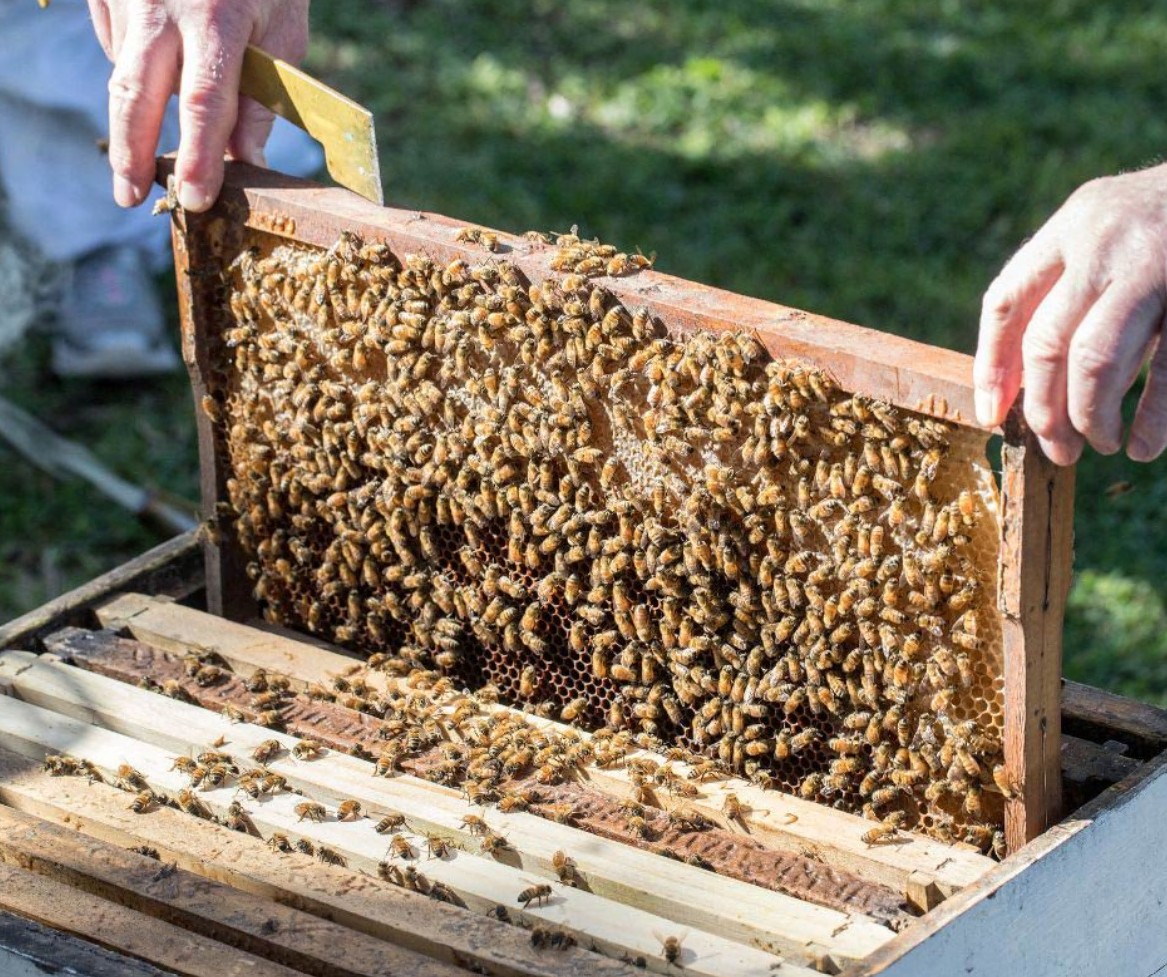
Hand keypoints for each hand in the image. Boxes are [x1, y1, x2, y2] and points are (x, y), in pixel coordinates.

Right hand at [88, 0, 309, 211]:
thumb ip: (262, 97)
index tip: (196, 198)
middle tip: (130, 197)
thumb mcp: (284, 28)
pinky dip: (137, 64)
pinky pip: (115, 43)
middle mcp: (162, 6)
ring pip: (124, 73)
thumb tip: (246, 161)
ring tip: (158, 120)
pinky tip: (162, 56)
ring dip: (141, 109)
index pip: (205, 103)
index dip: (200, 156)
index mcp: (218, 18)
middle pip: (137, 96)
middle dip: (132, 154)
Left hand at [974, 163, 1166, 463]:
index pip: (1006, 301)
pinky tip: (1143, 446)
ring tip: (1101, 444)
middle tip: (1057, 449)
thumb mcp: (1109, 233)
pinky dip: (1152, 417)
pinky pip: (1166, 369)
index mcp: (1073, 225)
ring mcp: (1156, 265)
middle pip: (1046, 341)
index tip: (992, 414)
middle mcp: (1106, 241)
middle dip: (1045, 408)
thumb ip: (1067, 289)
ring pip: (1095, 359)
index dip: (992, 365)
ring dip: (1090, 416)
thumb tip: (1020, 386)